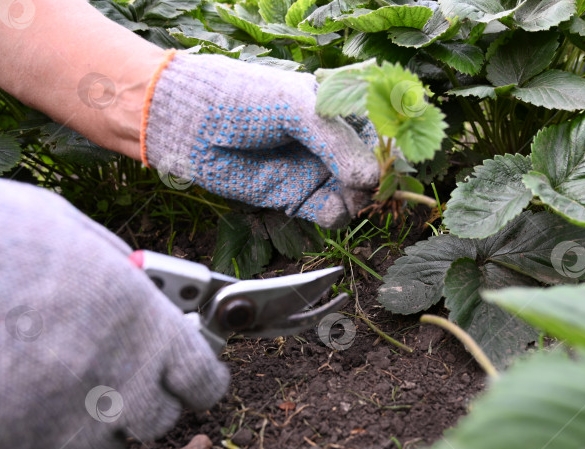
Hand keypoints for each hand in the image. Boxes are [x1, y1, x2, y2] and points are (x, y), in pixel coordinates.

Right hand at [0, 178, 228, 448]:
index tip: (192, 374)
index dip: (200, 378)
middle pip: (160, 420)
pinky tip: (21, 397)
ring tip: (60, 382)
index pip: (204, 382)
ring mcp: (68, 424)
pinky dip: (42, 438)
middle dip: (146, 398)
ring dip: (95, 424)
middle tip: (117, 370)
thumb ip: (121, 271)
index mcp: (145, 325)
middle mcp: (118, 383)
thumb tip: (144, 287)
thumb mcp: (75, 232)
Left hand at [142, 52, 379, 228]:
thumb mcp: (298, 108)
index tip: (395, 161)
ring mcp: (313, 170)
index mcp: (333, 108)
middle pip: (370, 168)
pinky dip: (338, 213)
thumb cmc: (241, 99)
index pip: (377, 132)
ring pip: (355, 195)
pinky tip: (333, 205)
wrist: (189, 123)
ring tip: (351, 194)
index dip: (389, 149)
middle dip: (377, 181)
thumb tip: (373, 180)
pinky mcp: (295, 197)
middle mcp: (327, 142)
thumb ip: (338, 143)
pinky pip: (331, 213)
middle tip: (375, 186)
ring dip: (360, 200)